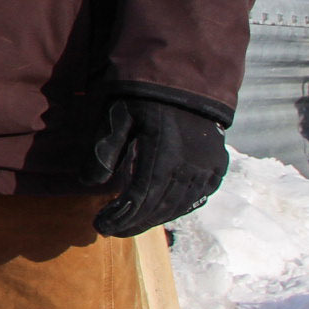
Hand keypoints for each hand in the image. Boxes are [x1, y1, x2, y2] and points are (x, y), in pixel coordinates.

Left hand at [85, 97, 228, 237]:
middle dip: (133, 223)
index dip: (120, 217)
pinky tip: (160, 212)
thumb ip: (105, 148)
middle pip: (159, 207)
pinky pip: (199, 197)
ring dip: (153, 219)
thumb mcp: (119, 114)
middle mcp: (190, 165)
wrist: (187, 78)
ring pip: (179, 206)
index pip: (140, 198)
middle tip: (111, 230)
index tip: (100, 226)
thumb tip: (89, 183)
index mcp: (163, 152)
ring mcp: (208, 167)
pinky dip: (178, 208)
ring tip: (131, 223)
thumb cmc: (145, 95)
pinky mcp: (219, 165)